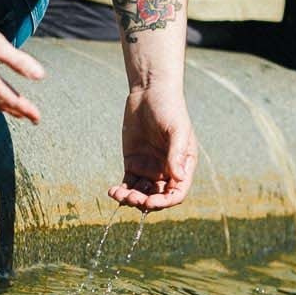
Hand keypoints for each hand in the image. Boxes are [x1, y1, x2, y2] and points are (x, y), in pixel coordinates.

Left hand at [113, 84, 198, 209]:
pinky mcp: (133, 163)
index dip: (164, 202)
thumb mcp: (176, 130)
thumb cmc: (170, 108)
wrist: (150, 92)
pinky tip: (113, 191)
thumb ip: (176, 154)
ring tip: (118, 194)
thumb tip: (178, 178)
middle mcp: (167, 170)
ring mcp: (149, 168)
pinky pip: (127, 183)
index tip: (150, 202)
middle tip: (131, 198)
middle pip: (157, 197)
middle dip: (144, 202)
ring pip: (141, 193)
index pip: (176, 193)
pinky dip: (121, 191)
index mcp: (183, 165)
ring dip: (131, 199)